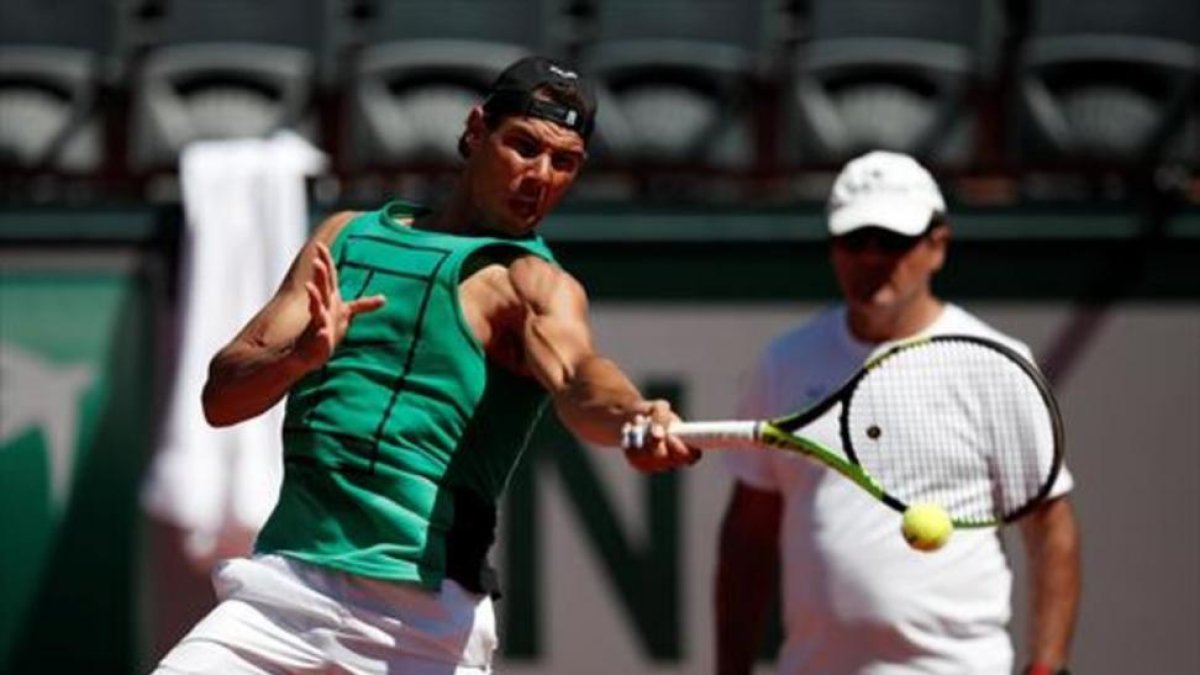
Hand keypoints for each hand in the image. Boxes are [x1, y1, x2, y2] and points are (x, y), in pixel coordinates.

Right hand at [296, 241, 384, 368]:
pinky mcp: (317, 342)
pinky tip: (324, 333)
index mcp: (329, 300)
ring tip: (310, 288)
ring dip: (314, 298)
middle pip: (321, 288)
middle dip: (319, 275)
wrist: (308, 354)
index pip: (328, 278)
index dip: (325, 261)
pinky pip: (319, 338)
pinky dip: (322, 336)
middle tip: (316, 261)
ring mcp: (317, 324)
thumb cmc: (327, 330)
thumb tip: (383, 299)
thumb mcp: (346, 315)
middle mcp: (321, 309)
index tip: (319, 245)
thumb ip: (363, 305)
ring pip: (315, 309)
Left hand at [620, 399, 701, 472]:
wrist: (633, 418)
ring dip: (641, 436)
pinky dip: (629, 439)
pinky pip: (633, 455)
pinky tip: (629, 429)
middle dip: (654, 440)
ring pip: (647, 458)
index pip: (692, 456)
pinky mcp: (639, 464)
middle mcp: (673, 460)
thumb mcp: (659, 407)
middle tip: (649, 423)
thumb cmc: (653, 413)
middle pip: (664, 458)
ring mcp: (655, 465)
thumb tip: (658, 432)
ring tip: (638, 420)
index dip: (681, 448)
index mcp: (686, 446)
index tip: (670, 435)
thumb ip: (662, 414)